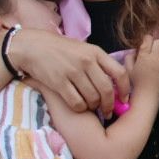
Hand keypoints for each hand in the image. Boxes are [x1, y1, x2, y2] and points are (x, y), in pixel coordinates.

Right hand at [13, 31, 129, 116]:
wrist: (33, 47)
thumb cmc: (61, 49)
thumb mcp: (84, 49)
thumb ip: (98, 63)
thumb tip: (115, 84)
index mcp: (96, 52)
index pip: (119, 73)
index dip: (125, 89)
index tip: (124, 99)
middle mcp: (86, 61)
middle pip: (106, 90)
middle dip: (109, 105)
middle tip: (107, 111)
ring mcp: (72, 72)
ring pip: (92, 98)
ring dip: (93, 107)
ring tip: (90, 107)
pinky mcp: (59, 82)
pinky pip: (76, 103)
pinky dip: (80, 108)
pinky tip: (78, 106)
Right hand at [125, 36, 158, 95]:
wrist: (147, 95)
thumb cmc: (135, 83)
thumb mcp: (127, 69)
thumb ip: (129, 57)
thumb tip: (133, 51)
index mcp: (143, 56)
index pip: (148, 38)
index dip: (147, 39)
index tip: (146, 44)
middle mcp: (155, 57)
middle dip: (155, 44)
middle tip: (153, 50)